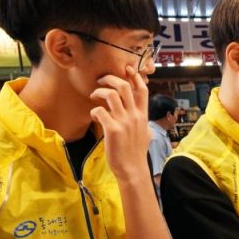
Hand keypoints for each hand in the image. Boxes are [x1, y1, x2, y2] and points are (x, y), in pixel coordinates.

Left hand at [90, 65, 149, 180]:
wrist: (132, 169)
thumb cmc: (136, 153)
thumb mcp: (145, 134)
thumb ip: (141, 121)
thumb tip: (139, 116)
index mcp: (143, 115)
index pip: (142, 89)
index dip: (134, 76)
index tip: (127, 69)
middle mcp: (134, 116)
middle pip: (124, 86)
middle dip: (111, 78)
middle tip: (101, 80)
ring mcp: (124, 122)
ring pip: (111, 95)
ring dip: (99, 92)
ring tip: (94, 95)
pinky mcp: (112, 130)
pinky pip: (99, 111)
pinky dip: (94, 111)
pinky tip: (93, 116)